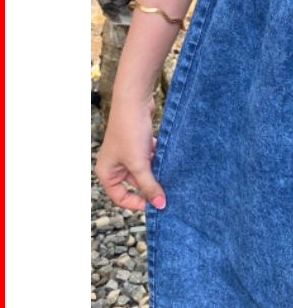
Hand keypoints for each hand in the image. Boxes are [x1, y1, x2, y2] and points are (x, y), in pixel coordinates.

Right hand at [95, 93, 165, 211]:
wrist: (134, 101)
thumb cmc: (130, 132)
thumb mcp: (139, 163)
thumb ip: (149, 185)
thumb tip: (160, 205)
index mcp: (107, 172)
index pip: (120, 197)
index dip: (137, 203)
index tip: (155, 204)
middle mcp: (114, 164)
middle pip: (134, 183)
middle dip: (150, 184)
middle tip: (168, 189)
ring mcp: (126, 152)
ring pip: (144, 169)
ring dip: (155, 170)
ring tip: (169, 172)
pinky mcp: (138, 142)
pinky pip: (149, 157)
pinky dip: (157, 158)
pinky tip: (166, 155)